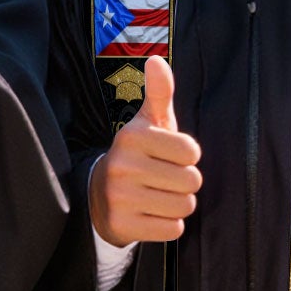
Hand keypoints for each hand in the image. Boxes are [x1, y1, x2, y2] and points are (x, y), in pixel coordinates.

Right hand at [88, 55, 201, 243]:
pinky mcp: (122, 225)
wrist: (99, 195)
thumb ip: (159, 93)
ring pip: (184, 206)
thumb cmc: (137, 155)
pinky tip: (150, 214)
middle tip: (163, 180)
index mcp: (132, 136)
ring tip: (157, 196)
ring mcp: (120, 197)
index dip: (187, 157)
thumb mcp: (147, 123)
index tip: (168, 156)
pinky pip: (172, 229)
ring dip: (178, 204)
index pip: (192, 152)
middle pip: (192, 181)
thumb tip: (157, 60)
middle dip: (184, 183)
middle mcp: (122, 165)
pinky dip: (167, 225)